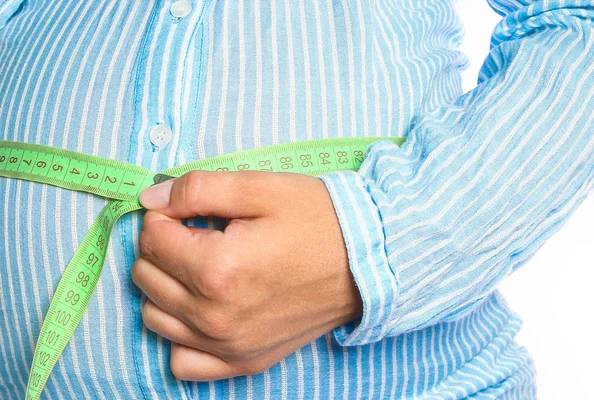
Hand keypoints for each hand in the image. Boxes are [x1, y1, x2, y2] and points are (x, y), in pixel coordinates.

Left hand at [131, 170, 362, 380]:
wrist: (367, 262)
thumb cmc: (317, 220)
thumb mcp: (260, 187)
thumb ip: (196, 188)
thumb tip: (149, 199)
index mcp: (217, 270)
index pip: (152, 240)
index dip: (164, 216)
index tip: (188, 210)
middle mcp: (215, 317)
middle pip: (147, 278)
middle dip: (162, 248)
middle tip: (195, 233)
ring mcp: (229, 346)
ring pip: (156, 318)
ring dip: (165, 287)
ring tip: (198, 267)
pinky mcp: (245, 362)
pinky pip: (183, 362)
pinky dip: (181, 336)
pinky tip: (201, 311)